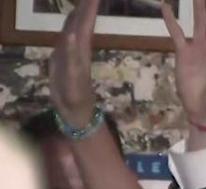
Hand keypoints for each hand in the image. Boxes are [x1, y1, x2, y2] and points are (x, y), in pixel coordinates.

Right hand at [48, 0, 98, 126]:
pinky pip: (67, 39)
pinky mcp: (64, 58)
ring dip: (79, 15)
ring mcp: (71, 52)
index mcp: (81, 49)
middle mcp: (77, 48)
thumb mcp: (73, 76)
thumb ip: (71, 55)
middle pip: (82, 23)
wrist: (74, 109)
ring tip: (83, 1)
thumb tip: (74, 34)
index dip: (89, 9)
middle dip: (86, 7)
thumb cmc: (75, 96)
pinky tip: (71, 23)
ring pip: (75, 30)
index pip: (86, 24)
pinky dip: (69, 29)